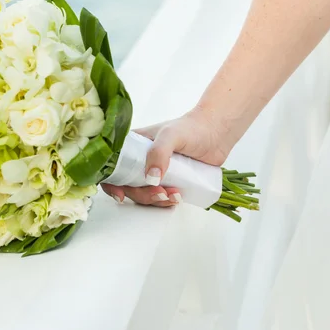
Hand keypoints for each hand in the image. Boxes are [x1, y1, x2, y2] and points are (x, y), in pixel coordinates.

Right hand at [101, 106, 233, 205]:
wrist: (218, 133)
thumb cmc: (192, 128)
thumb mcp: (171, 135)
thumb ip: (158, 153)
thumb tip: (150, 178)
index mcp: (133, 146)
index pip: (112, 166)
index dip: (112, 182)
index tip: (121, 194)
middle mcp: (141, 160)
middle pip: (129, 186)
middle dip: (142, 195)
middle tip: (160, 193)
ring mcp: (156, 172)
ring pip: (145, 193)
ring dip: (156, 200)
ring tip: (174, 196)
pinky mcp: (171, 181)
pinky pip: (162, 197)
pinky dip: (167, 201)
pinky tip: (178, 198)